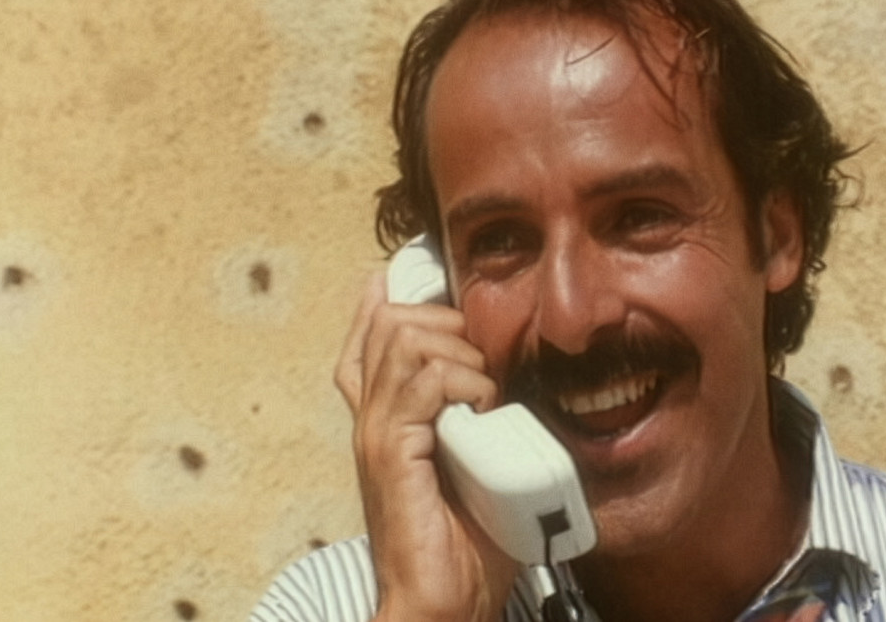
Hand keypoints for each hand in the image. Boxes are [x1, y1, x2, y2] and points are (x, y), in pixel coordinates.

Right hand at [336, 272, 518, 621]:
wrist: (444, 601)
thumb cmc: (467, 539)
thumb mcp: (476, 460)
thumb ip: (482, 416)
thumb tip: (517, 377)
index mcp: (383, 414)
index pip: (371, 329)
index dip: (403, 298)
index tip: (446, 295)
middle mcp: (369, 415)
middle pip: (391, 319)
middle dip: (449, 323)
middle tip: (485, 368)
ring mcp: (375, 432)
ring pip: (406, 337)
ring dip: (461, 353)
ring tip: (486, 395)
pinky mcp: (390, 452)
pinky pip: (428, 381)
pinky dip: (467, 383)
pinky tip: (485, 411)